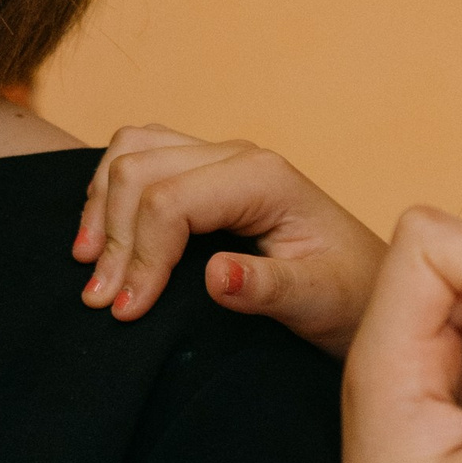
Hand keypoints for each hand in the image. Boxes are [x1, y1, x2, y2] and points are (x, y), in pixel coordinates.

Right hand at [75, 125, 385, 356]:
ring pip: (131, 150)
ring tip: (92, 267)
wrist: (370, 290)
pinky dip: (110, 192)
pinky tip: (106, 238)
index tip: (127, 312)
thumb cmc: (349, 297)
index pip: (169, 200)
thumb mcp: (318, 302)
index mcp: (263, 179)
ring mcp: (218, 158)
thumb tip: (216, 276)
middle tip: (102, 302)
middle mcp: (237, 156)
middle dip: (112, 236)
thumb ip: (268, 288)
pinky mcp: (204, 171)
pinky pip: (141, 156)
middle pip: (138, 169)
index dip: (139, 256)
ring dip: (101, 206)